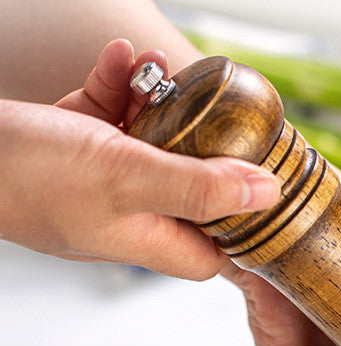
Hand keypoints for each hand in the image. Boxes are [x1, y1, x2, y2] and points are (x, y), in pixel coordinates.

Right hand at [0, 39, 279, 278]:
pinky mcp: (78, 152)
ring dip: (157, 103)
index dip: (242, 214)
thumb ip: (200, 188)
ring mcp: (105, 186)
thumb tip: (265, 192)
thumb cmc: (29, 176)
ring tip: (154, 69)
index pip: (219, 245)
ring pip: (154, 146)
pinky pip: (114, 120)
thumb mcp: (129, 178)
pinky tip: (118, 60)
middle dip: (201, 140)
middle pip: (193, 187)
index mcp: (150, 240)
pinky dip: (118, 89)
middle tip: (206, 104)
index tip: (256, 170)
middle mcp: (131, 217)